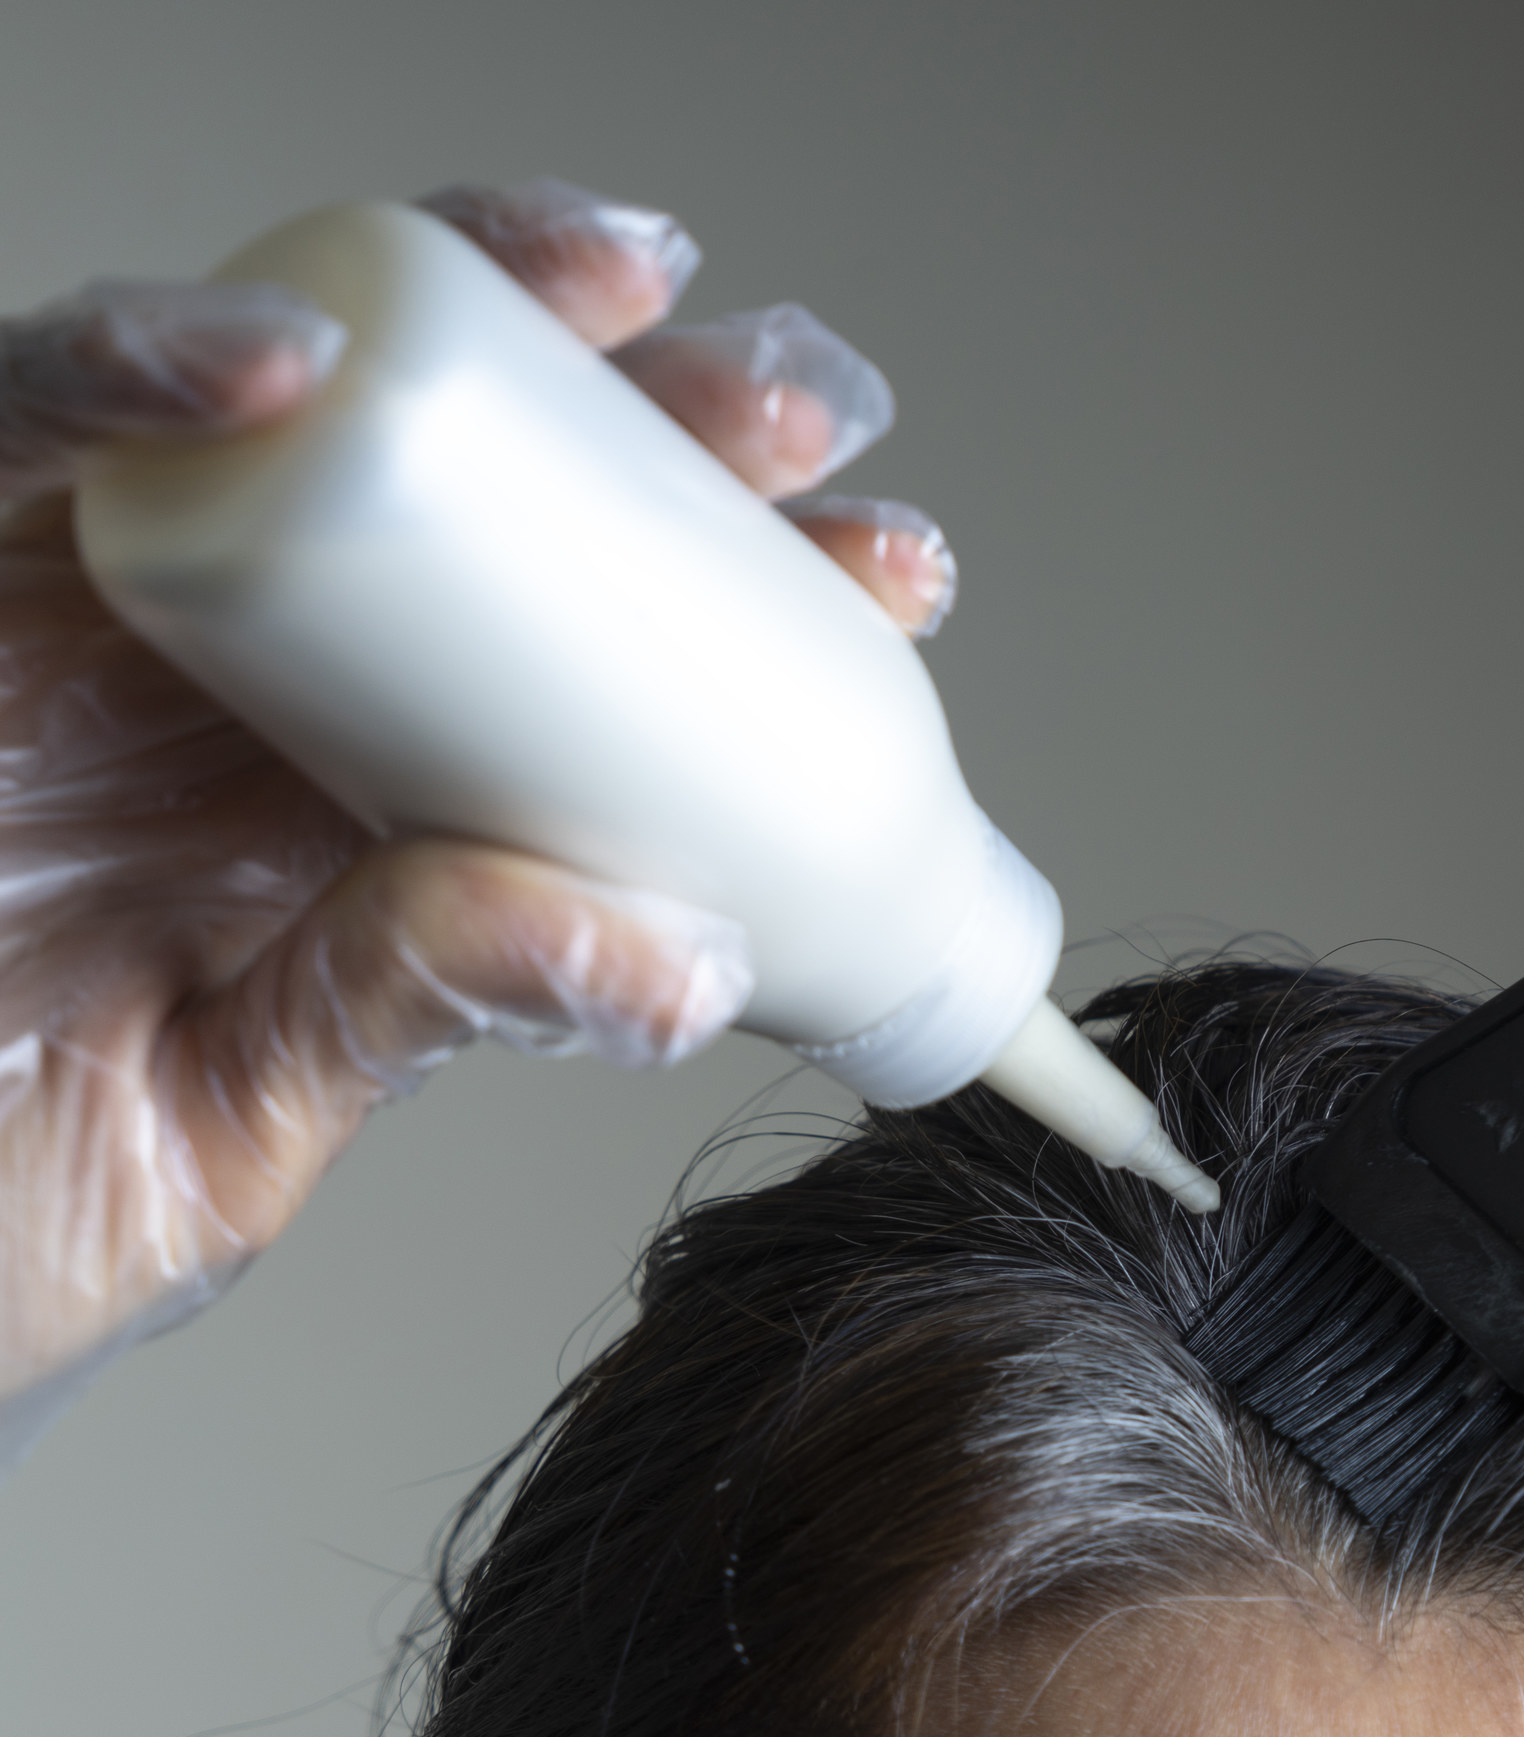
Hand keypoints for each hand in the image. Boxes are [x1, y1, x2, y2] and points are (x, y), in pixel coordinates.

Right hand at [0, 179, 960, 1424]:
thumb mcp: (247, 1112)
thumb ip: (427, 1008)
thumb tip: (687, 961)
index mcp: (354, 793)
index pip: (577, 645)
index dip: (742, 586)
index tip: (899, 575)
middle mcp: (243, 673)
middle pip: (476, 486)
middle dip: (658, 421)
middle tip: (807, 411)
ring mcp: (89, 616)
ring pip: (288, 393)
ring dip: (468, 322)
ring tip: (630, 301)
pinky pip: (10, 429)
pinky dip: (131, 363)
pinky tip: (277, 356)